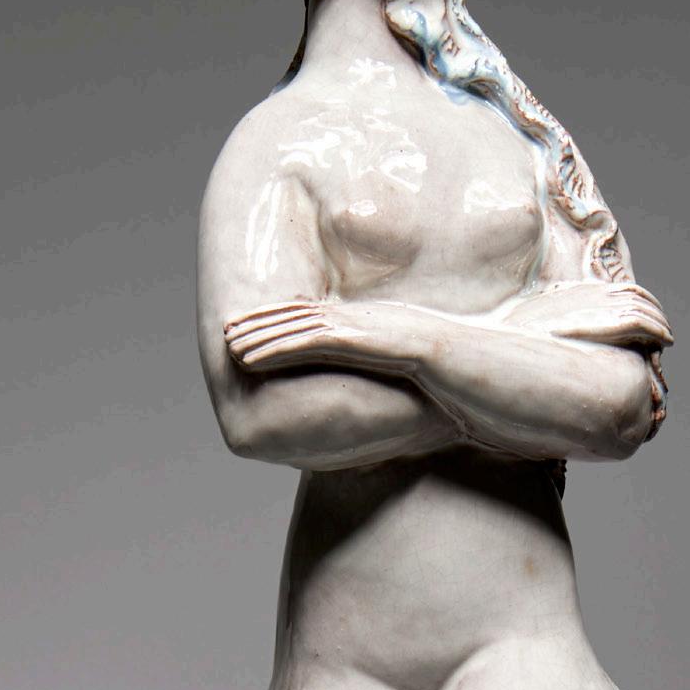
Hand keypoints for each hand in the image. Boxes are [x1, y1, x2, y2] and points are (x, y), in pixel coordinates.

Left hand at [224, 299, 425, 378]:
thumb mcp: (406, 357)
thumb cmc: (442, 365)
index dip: (280, 317)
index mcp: (363, 319)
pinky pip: (302, 345)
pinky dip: (273, 351)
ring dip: (258, 338)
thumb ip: (386, 359)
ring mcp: (351, 327)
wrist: (460, 357)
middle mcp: (352, 317)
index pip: (312, 312)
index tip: (257, 324)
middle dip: (260, 322)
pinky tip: (249, 360)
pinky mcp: (352, 340)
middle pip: (294, 315)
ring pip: (293, 329)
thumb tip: (382, 377)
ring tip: (230, 347)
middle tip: (229, 329)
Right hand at [504, 281, 672, 348]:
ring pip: (643, 309)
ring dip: (660, 323)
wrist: (500, 345)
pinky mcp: (604, 324)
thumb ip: (551, 331)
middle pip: (634, 296)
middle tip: (662, 333)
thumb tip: (555, 345)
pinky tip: (664, 341)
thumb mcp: (530, 330)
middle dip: (653, 313)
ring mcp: (597, 309)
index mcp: (575, 294)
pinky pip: (641, 322)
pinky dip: (658, 330)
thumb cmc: (509, 345)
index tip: (646, 320)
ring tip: (666, 339)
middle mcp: (589, 296)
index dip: (638, 302)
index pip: (619, 289)